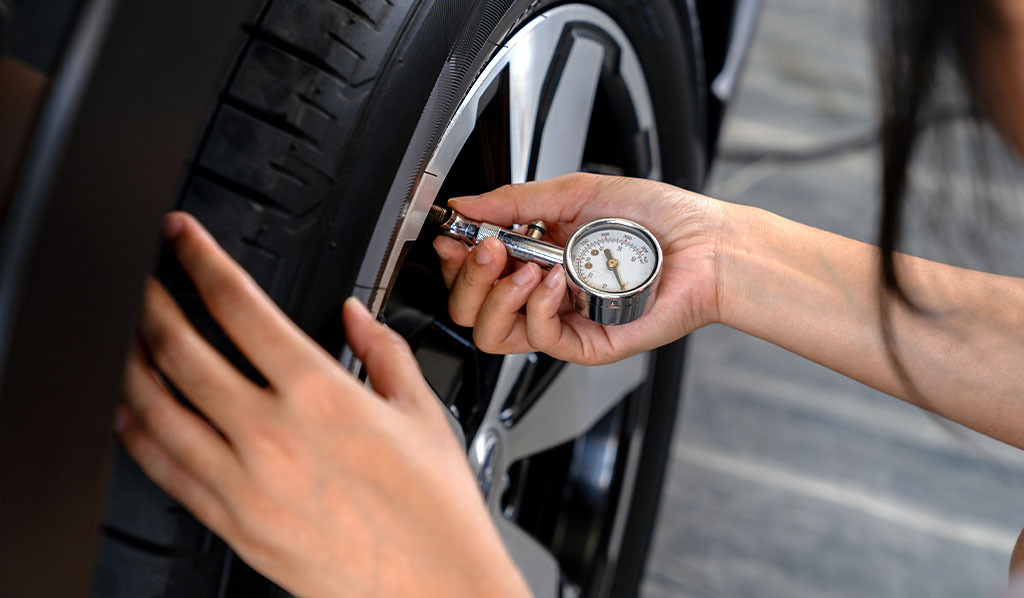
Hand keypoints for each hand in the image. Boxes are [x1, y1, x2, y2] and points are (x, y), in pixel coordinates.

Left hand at [118, 213, 528, 596]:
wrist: (432, 585)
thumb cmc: (434, 507)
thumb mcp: (421, 411)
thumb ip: (383, 350)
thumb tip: (356, 317)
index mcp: (321, 392)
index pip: (240, 306)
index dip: (200, 260)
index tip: (181, 240)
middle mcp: (273, 433)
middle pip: (183, 350)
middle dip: (149, 302)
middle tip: (136, 277)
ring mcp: (246, 483)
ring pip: (159, 409)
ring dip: (131, 364)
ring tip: (121, 337)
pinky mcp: (235, 525)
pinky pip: (168, 473)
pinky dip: (140, 438)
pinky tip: (132, 416)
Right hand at [433, 173, 722, 364]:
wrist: (705, 244)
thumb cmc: (656, 218)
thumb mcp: (575, 193)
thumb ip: (515, 201)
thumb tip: (466, 203)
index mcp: (535, 256)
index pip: (473, 272)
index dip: (454, 259)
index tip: (453, 235)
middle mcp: (542, 292)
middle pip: (471, 308)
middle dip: (467, 277)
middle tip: (486, 248)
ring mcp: (562, 320)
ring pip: (493, 333)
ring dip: (496, 297)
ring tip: (524, 267)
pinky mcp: (585, 343)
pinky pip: (539, 338)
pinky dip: (538, 306)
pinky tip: (556, 281)